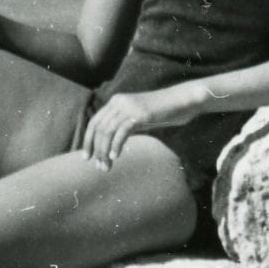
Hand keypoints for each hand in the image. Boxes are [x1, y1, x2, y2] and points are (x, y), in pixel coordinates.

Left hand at [80, 83, 206, 169]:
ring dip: (104, 151)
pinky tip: (115, 157)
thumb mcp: (137, 119)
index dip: (88, 140)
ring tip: (106, 166)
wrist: (182, 100)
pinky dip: (116, 145)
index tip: (86, 157)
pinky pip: (122, 131)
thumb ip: (123, 127)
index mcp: (115, 101)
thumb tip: (109, 145)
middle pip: (99, 128)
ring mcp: (129, 106)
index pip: (94, 122)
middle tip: (97, 166)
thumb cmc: (161, 112)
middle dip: (96, 149)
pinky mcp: (139, 114)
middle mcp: (118, 102)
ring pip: (108, 131)